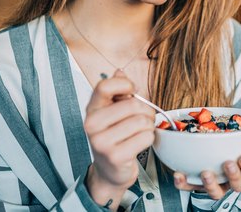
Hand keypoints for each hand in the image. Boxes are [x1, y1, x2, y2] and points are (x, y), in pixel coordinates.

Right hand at [84, 70, 154, 206]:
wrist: (109, 170)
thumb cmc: (115, 136)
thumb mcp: (112, 111)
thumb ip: (117, 91)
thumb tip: (120, 71)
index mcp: (92, 109)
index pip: (105, 86)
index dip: (125, 85)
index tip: (131, 91)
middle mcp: (92, 124)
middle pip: (133, 104)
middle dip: (145, 111)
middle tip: (142, 118)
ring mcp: (102, 142)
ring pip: (142, 121)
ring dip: (148, 126)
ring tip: (140, 131)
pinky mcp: (115, 156)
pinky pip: (146, 137)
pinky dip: (149, 139)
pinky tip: (139, 143)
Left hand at [173, 108, 240, 198]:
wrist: (211, 148)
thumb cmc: (232, 143)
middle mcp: (232, 179)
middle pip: (238, 185)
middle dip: (233, 175)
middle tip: (227, 162)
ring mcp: (215, 184)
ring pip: (216, 192)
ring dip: (211, 184)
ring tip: (206, 172)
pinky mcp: (196, 184)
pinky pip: (190, 187)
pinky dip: (184, 183)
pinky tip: (179, 174)